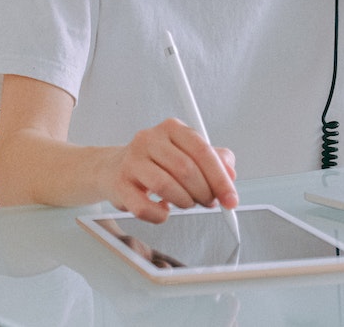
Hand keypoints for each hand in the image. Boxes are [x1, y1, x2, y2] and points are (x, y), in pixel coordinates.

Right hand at [103, 118, 237, 222]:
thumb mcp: (186, 153)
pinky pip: (144, 207)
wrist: (112, 168)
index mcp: (171, 128)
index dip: (220, 178)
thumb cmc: (155, 162)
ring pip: (166, 186)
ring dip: (184, 202)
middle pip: (186, 169)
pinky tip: (164, 210)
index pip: (202, 151)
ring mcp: (132, 161)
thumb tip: (230, 174)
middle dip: (204, 192)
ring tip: (187, 204)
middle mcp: (150, 139)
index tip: (231, 199)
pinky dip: (160, 215)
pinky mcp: (119, 184)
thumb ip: (213, 159)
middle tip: (209, 202)